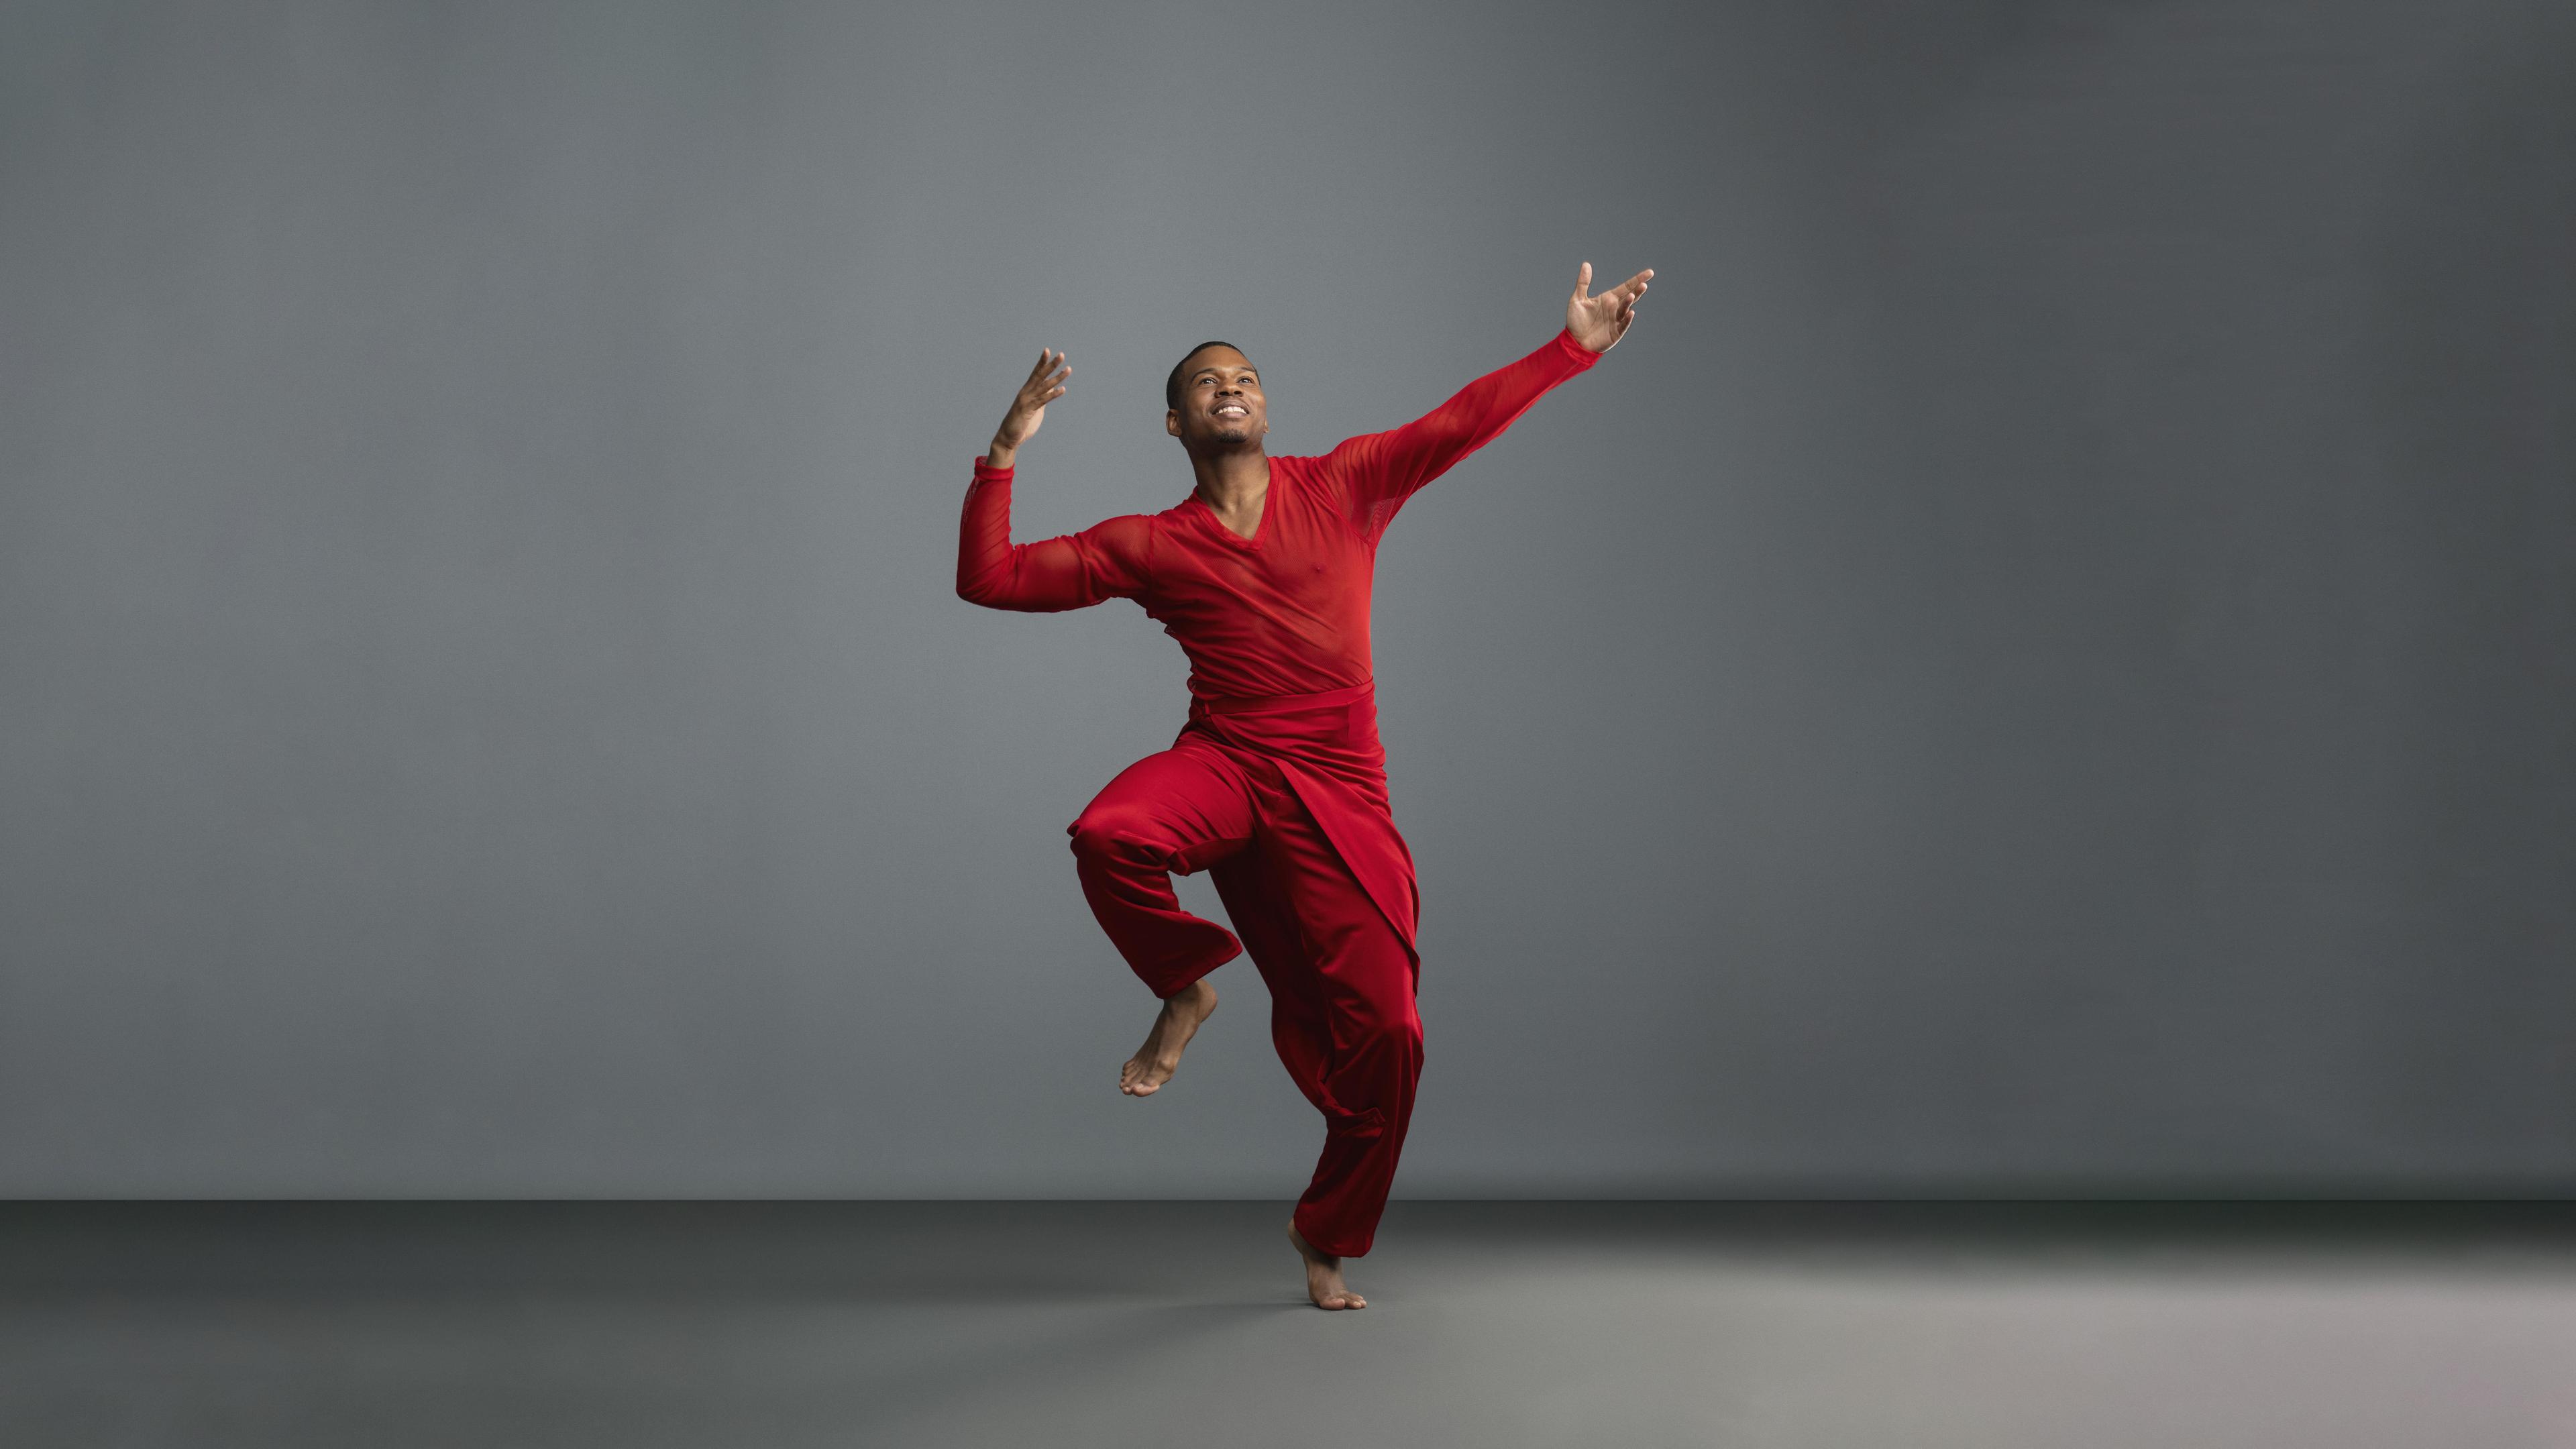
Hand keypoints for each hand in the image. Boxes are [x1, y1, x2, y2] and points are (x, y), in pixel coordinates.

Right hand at [987, 348, 1069, 468]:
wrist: (1008, 438)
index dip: (1042, 362)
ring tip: (1068, 369)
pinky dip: (1052, 395)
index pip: (1035, 373)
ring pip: (1044, 386)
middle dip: (1051, 364)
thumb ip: (1042, 398)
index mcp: (1027, 391)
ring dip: (1057, 378)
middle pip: (1040, 375)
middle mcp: (1026, 392)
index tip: (1048, 351)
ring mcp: (1026, 400)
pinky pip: (1042, 400)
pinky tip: (1063, 390)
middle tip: (1062, 355)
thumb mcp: (1035, 409)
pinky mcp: (1027, 410)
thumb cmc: (1021, 424)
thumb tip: (1050, 389)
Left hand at [1565, 262, 1650, 352]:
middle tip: (1644, 283)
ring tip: (1633, 295)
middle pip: (1630, 296)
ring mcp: (1616, 320)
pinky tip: (1631, 312)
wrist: (1574, 342)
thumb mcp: (1577, 299)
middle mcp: (1615, 308)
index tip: (1650, 273)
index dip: (1637, 279)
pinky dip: (1627, 319)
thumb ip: (1583, 282)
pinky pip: (1623, 324)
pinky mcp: (1616, 332)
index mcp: (1609, 298)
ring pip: (1626, 309)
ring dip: (1630, 302)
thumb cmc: (1575, 321)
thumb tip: (1586, 264)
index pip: (1626, 286)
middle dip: (1638, 290)